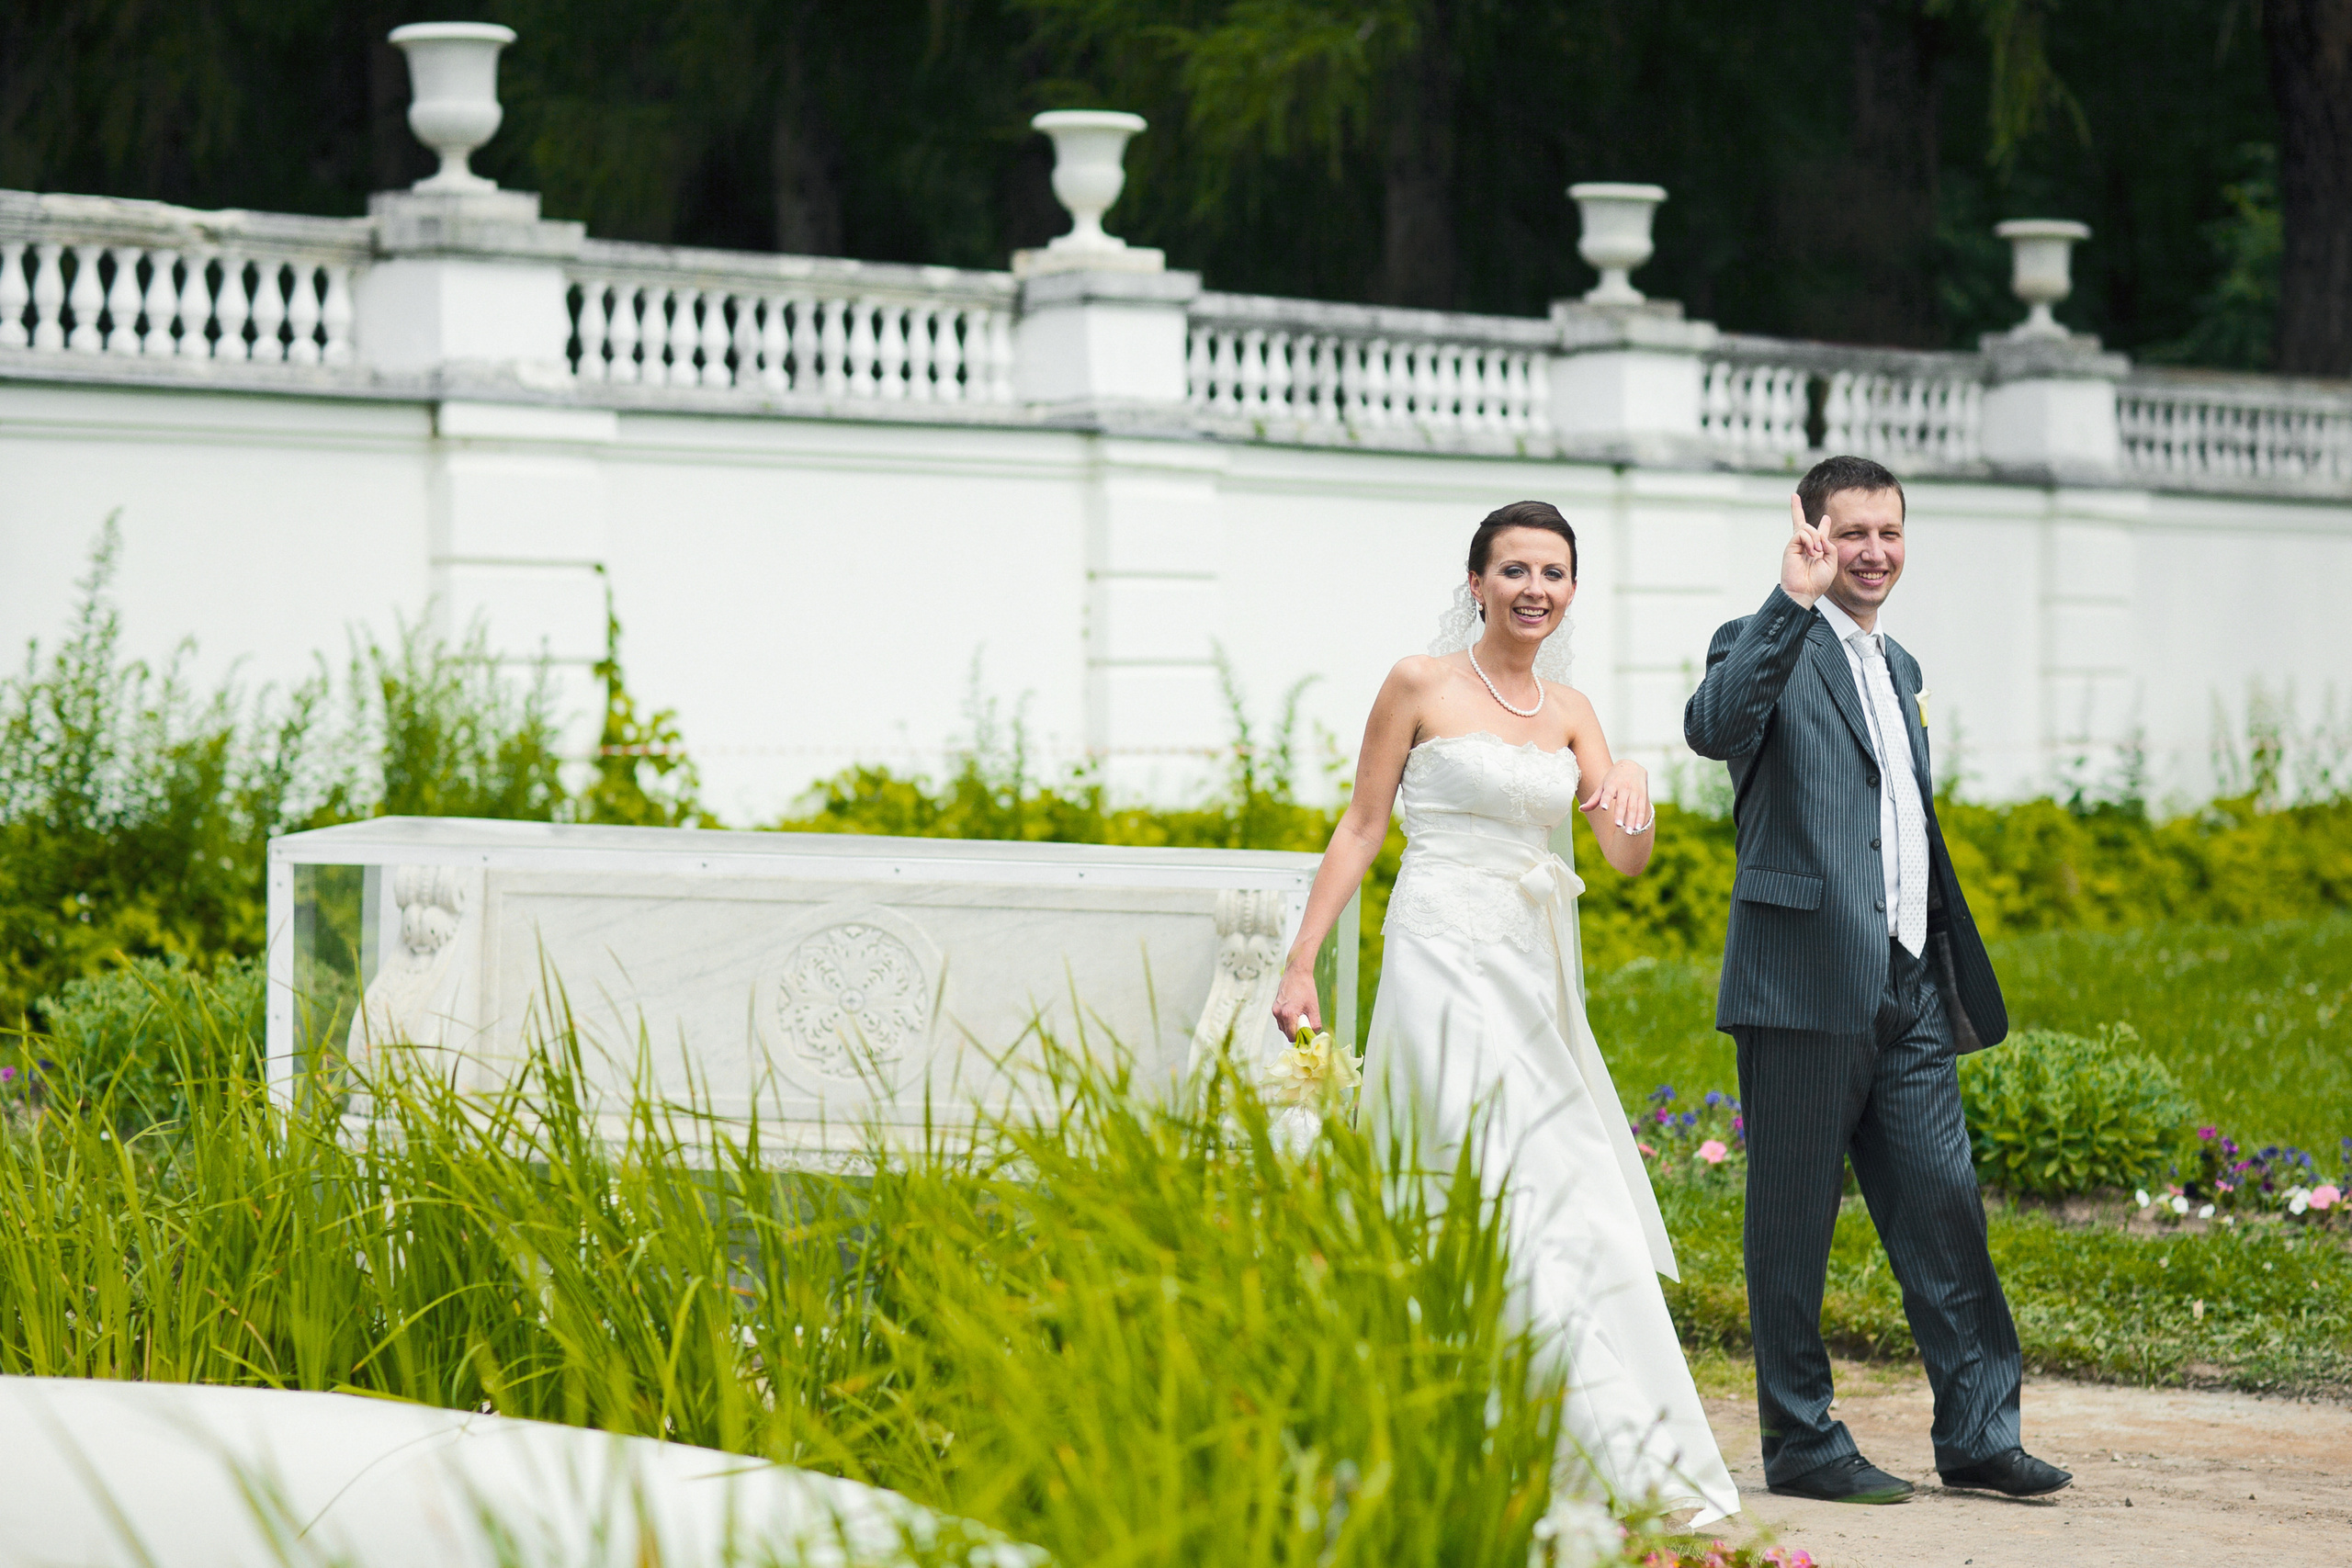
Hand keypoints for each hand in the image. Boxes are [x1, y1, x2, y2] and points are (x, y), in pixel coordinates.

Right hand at [1271, 966, 1320, 1036]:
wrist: (1296, 972)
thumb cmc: (1306, 988)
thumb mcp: (1314, 1007)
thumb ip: (1314, 1024)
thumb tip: (1313, 1035)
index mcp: (1288, 1014)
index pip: (1292, 1036)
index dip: (1301, 1038)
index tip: (1308, 1035)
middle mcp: (1278, 1013)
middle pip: (1287, 1033)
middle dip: (1297, 1032)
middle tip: (1307, 1025)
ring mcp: (1275, 1010)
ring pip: (1283, 1027)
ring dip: (1292, 1027)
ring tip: (1301, 1016)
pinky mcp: (1274, 1007)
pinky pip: (1281, 1020)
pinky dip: (1288, 1021)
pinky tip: (1296, 1012)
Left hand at [1580, 759, 1651, 833]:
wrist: (1632, 765)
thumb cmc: (1613, 778)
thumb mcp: (1603, 785)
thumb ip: (1594, 799)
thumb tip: (1581, 810)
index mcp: (1612, 784)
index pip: (1608, 792)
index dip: (1606, 799)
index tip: (1604, 808)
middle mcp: (1624, 787)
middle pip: (1622, 802)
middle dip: (1620, 814)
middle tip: (1618, 825)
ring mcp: (1634, 791)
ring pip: (1633, 806)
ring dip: (1631, 819)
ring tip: (1628, 831)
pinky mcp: (1642, 794)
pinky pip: (1642, 807)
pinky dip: (1640, 818)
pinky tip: (1638, 827)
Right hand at [1781, 492, 1835, 607]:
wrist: (1804, 591)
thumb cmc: (1818, 581)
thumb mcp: (1832, 561)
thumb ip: (1829, 545)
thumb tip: (1819, 535)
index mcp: (1817, 549)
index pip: (1818, 533)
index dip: (1823, 524)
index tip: (1826, 517)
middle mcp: (1805, 545)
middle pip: (1801, 523)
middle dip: (1796, 509)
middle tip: (1795, 498)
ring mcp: (1796, 545)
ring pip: (1807, 528)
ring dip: (1815, 538)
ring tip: (1816, 552)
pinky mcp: (1790, 547)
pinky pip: (1801, 533)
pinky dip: (1810, 541)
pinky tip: (1812, 552)